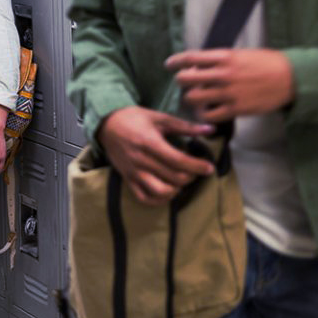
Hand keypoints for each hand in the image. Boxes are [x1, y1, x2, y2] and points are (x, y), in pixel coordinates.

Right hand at [98, 106, 214, 205]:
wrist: (107, 124)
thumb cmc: (134, 118)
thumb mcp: (160, 118)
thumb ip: (185, 126)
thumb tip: (210, 130)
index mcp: (149, 142)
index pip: (178, 160)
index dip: (197, 166)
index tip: (209, 168)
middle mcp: (141, 160)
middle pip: (173, 177)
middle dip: (191, 176)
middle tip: (196, 170)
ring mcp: (133, 172)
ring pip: (161, 192)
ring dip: (177, 189)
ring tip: (182, 180)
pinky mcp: (127, 179)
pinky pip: (144, 198)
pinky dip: (160, 200)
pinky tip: (168, 191)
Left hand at [166, 48, 294, 121]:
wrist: (291, 78)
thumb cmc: (267, 62)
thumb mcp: (241, 54)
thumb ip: (219, 60)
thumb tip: (199, 65)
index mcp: (224, 57)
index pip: (190, 58)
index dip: (175, 62)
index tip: (169, 65)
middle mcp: (223, 75)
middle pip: (185, 79)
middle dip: (180, 81)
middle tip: (183, 83)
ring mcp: (228, 93)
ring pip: (193, 98)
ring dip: (190, 98)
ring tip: (195, 97)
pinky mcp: (236, 109)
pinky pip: (209, 115)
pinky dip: (203, 113)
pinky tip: (205, 111)